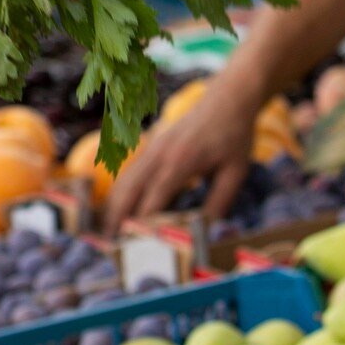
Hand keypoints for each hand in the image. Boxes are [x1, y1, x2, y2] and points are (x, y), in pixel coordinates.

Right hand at [102, 84, 256, 234]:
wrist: (227, 99)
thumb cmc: (234, 137)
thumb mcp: (236, 172)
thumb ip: (219, 201)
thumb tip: (204, 230)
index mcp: (182, 160)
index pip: (155, 196)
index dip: (143, 221)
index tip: (135, 244)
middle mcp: (161, 153)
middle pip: (130, 187)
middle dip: (118, 215)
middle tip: (110, 243)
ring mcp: (153, 147)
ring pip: (125, 178)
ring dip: (114, 204)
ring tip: (108, 230)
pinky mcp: (152, 145)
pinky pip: (131, 171)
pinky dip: (121, 190)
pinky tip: (118, 207)